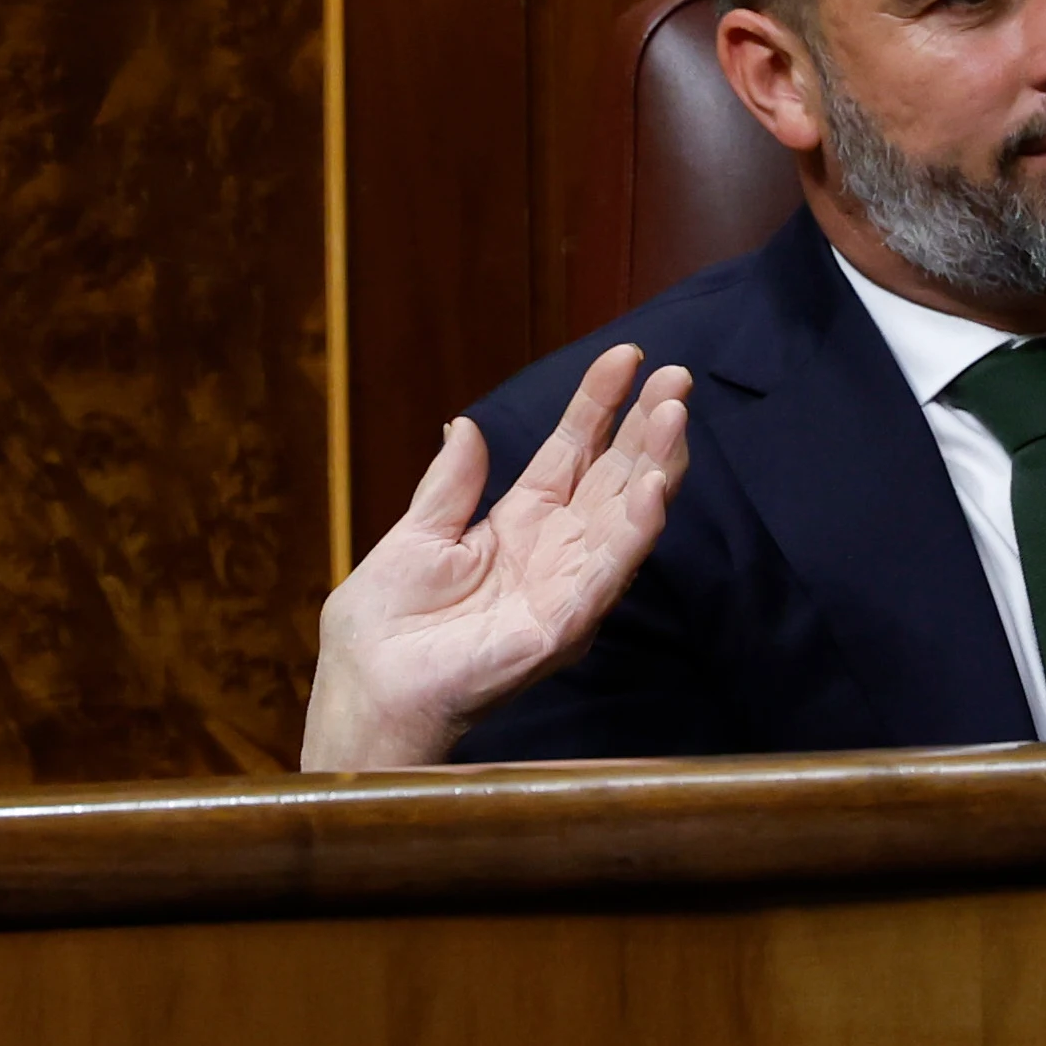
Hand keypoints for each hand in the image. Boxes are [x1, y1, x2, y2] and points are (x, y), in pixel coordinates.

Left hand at [302, 346, 691, 770]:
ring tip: (676, 415)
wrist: (366, 689)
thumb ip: (450, 486)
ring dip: (655, 467)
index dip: (598, 405)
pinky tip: (654, 490)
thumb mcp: (416, 537)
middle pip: (614, 478)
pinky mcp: (560, 627)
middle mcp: (554, 552)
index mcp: (519, 525)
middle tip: (679, 376)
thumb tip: (467, 425)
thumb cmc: (385, 627)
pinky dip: (633, 533)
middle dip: (647, 427)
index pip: (572, 452)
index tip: (627, 356)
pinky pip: (605, 575)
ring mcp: (563, 589)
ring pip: (625, 519)